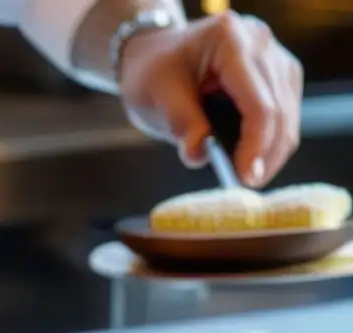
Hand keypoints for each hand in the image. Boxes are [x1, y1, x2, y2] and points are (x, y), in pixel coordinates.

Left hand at [119, 11, 302, 186]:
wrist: (156, 55)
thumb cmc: (152, 72)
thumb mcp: (155, 95)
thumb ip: (180, 123)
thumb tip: (200, 155)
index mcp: (230, 40)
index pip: (257, 102)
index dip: (255, 145)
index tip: (244, 177)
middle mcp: (260, 43)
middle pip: (279, 110)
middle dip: (266, 154)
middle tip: (245, 184)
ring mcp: (274, 58)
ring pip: (288, 115)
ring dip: (271, 151)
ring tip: (246, 176)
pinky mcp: (279, 75)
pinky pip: (285, 114)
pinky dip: (270, 141)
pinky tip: (250, 160)